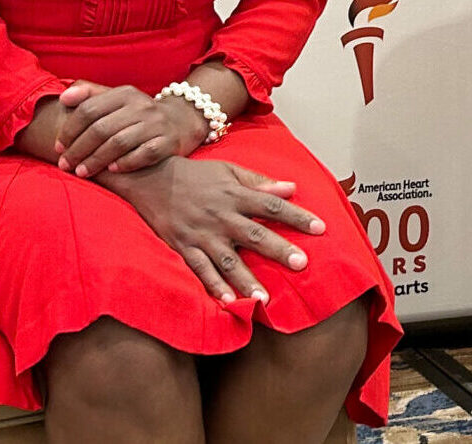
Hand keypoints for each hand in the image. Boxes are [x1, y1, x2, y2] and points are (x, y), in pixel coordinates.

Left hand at [55, 81, 206, 177]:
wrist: (179, 121)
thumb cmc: (135, 114)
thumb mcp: (115, 98)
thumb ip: (88, 94)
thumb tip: (64, 98)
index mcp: (125, 93)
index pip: (89, 110)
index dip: (69, 130)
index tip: (58, 147)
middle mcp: (142, 106)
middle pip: (101, 129)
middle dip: (78, 149)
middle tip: (65, 165)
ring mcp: (156, 124)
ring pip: (119, 142)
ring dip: (96, 160)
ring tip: (81, 172)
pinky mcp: (168, 142)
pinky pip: (144, 154)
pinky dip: (125, 163)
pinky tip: (112, 170)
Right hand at [101, 157, 325, 304]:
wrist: (151, 178)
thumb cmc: (197, 175)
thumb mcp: (229, 170)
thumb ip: (259, 181)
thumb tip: (291, 188)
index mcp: (235, 195)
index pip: (272, 206)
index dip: (297, 216)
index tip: (320, 229)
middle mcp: (221, 216)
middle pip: (255, 234)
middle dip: (278, 250)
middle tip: (301, 264)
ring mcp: (202, 235)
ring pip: (228, 260)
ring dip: (247, 279)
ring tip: (265, 299)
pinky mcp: (184, 248)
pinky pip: (200, 270)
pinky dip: (214, 286)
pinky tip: (229, 302)